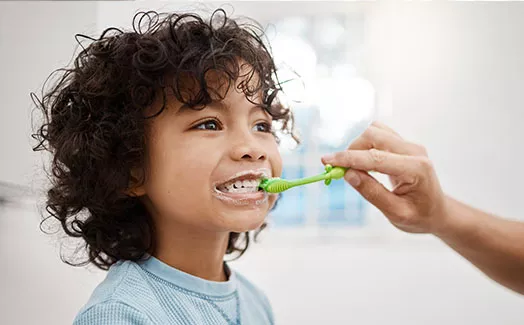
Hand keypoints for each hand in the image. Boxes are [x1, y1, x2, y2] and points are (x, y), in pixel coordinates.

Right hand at [321, 122, 449, 234]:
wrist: (437, 212)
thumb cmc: (419, 216)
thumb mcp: (395, 213)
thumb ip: (372, 193)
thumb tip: (348, 174)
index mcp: (416, 169)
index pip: (375, 158)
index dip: (347, 159)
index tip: (326, 161)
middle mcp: (414, 151)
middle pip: (373, 135)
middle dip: (351, 151)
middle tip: (340, 171)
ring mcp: (410, 145)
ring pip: (374, 131)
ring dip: (358, 147)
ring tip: (355, 169)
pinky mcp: (404, 145)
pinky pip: (379, 135)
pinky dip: (365, 146)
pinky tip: (364, 163)